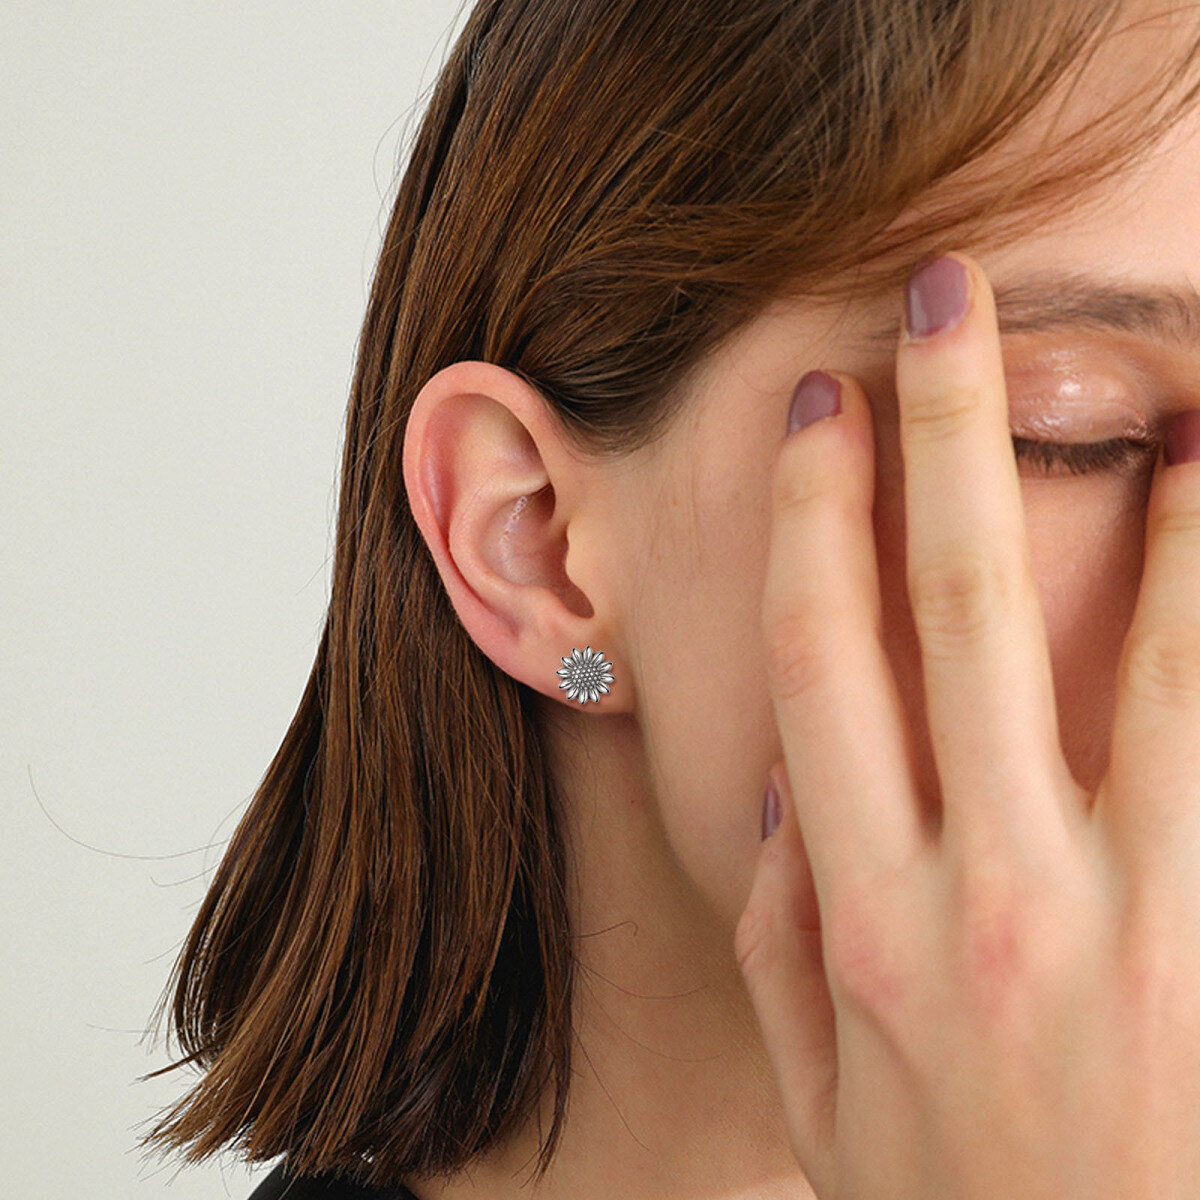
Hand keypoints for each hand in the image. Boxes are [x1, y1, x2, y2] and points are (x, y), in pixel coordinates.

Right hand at [735, 250, 1199, 1199]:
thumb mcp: (823, 1108)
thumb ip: (776, 942)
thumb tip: (777, 789)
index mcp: (861, 923)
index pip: (815, 662)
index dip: (808, 519)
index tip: (816, 414)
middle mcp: (987, 898)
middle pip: (952, 608)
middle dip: (941, 431)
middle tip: (945, 298)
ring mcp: (1135, 922)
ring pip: (1150, 654)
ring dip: (1164, 498)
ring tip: (1179, 371)